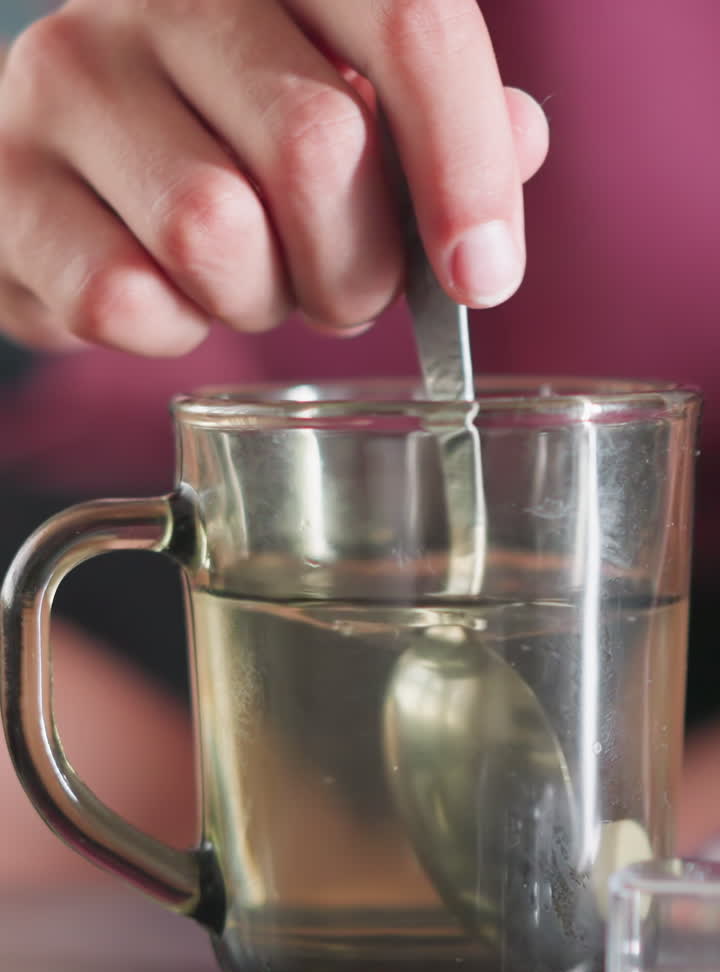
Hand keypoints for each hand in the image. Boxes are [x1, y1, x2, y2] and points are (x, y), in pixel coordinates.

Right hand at [0, 0, 548, 355]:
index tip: (482, 275)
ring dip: (255, 301)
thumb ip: (434, 126)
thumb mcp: (344, 119)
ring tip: (243, 285)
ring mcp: (71, 78)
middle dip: (355, 266)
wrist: (67, 181)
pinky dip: (172, 333)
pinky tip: (166, 299)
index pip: (408, 23)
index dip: (465, 162)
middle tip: (343, 292)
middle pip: (316, 146)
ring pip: (214, 232)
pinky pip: (128, 299)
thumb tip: (520, 141)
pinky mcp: (10, 182)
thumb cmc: (224, 148)